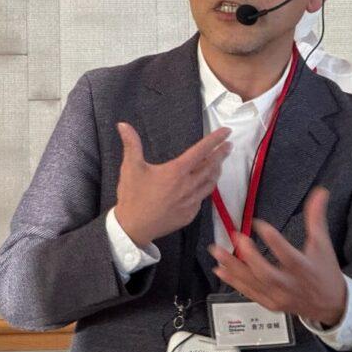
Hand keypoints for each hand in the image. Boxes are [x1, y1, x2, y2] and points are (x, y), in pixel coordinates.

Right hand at [113, 123, 231, 246]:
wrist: (133, 227)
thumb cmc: (133, 196)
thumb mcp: (130, 167)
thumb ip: (131, 144)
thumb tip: (123, 125)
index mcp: (176, 171)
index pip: (201, 151)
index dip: (215, 140)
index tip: (226, 132)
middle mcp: (188, 186)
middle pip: (211, 167)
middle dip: (221, 154)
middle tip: (228, 146)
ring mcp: (190, 202)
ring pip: (210, 184)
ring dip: (216, 172)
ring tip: (219, 165)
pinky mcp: (189, 214)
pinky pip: (202, 199)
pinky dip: (205, 189)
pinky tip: (202, 187)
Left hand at [208, 186, 346, 327]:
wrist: (330, 305)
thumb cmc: (325, 270)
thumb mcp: (323, 244)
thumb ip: (317, 218)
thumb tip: (320, 191)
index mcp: (306, 269)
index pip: (289, 256)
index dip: (275, 241)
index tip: (259, 223)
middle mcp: (291, 285)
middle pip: (268, 274)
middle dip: (250, 257)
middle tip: (236, 237)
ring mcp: (278, 296)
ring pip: (254, 283)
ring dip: (233, 267)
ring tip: (217, 252)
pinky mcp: (269, 303)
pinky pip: (249, 292)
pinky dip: (233, 282)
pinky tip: (220, 270)